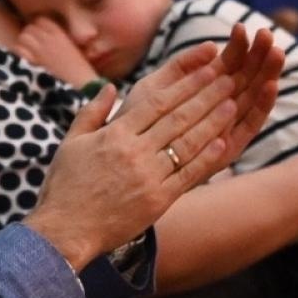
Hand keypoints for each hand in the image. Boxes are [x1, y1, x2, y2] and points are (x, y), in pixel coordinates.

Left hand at [15, 18, 96, 87]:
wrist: (83, 87)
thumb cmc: (80, 72)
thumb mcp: (72, 50)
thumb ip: (58, 41)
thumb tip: (45, 39)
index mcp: (60, 34)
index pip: (41, 21)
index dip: (38, 29)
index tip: (39, 38)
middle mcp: (48, 39)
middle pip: (29, 29)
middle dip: (29, 37)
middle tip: (32, 49)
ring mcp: (39, 49)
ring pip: (22, 37)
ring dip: (23, 45)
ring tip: (28, 56)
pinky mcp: (32, 61)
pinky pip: (18, 50)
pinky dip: (19, 55)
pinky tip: (24, 63)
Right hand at [24, 28, 282, 268]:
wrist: (67, 228)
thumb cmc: (65, 185)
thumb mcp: (71, 142)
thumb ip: (92, 112)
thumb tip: (110, 86)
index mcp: (113, 134)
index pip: (156, 102)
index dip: (184, 84)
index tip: (204, 69)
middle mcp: (134, 151)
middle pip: (177, 117)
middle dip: (205, 95)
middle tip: (228, 76)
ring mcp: (148, 176)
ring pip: (187, 143)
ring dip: (212, 122)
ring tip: (232, 103)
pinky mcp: (158, 199)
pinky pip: (188, 174)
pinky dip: (207, 158)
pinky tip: (223, 142)